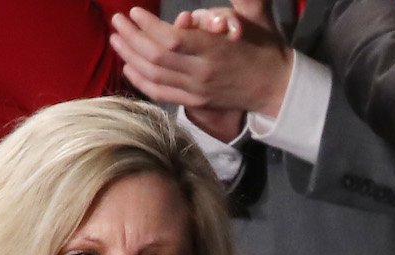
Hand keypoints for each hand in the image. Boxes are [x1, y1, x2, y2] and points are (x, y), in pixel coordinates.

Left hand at [110, 2, 292, 138]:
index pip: (171, 39)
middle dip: (131, 37)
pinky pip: (160, 94)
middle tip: (118, 21)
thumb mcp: (255, 17)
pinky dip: (140, 80)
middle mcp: (203, 73)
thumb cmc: (265, 47)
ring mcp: (197, 91)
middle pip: (156, 57)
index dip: (148, 26)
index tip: (135, 12)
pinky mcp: (196, 102)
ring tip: (117, 38)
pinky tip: (128, 65)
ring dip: (130, 56)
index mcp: (216, 50)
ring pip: (154, 76)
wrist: (277, 87)